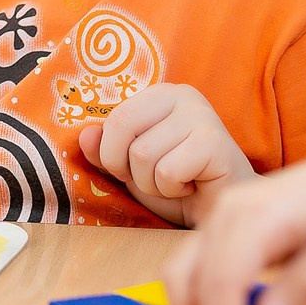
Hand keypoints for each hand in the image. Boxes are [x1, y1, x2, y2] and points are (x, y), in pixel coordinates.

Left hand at [79, 84, 254, 228]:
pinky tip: (193, 185)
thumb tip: (84, 136)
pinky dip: (172, 190)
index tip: (134, 170)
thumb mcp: (130, 169)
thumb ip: (105, 151)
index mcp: (159, 94)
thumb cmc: (178, 185)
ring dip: (153, 184)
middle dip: (128, 168)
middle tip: (155, 179)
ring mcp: (201, 114)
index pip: (113, 118)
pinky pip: (167, 171)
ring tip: (178, 182)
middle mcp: (181, 94)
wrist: (221, 210)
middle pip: (121, 129)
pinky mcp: (215, 141)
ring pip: (142, 155)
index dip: (111, 154)